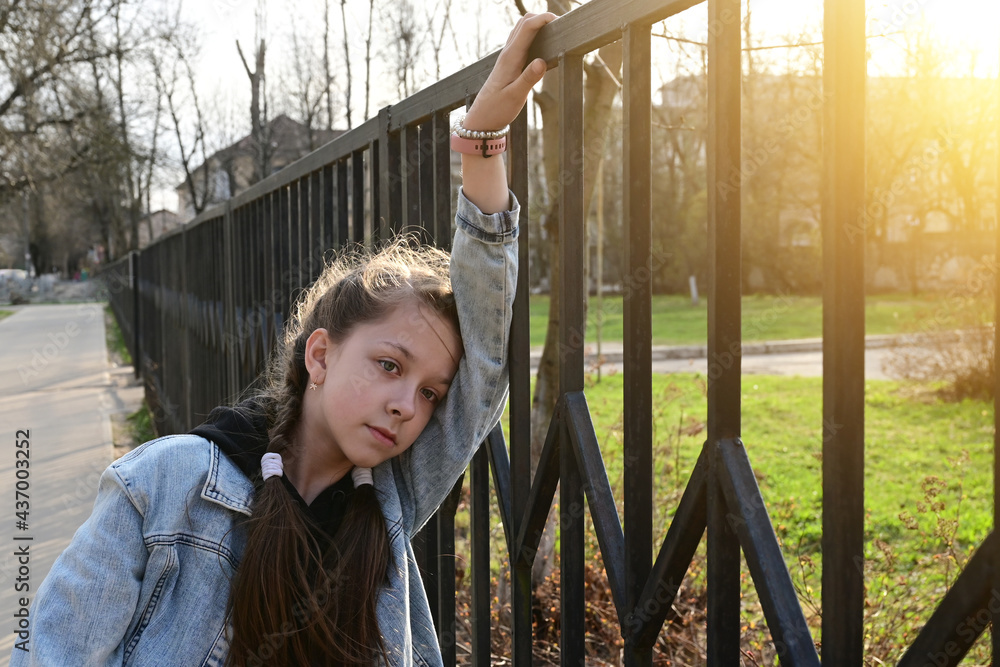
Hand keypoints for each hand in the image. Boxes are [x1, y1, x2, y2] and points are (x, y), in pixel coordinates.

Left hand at [463, 12, 556, 131]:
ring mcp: (508, 57)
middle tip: (561, 25)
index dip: (543, 18)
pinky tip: (544, 45)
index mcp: (510, 58)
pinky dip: (533, 35)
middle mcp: (508, 53)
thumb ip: (528, 79)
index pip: (527, 28)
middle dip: (542, 17)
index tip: (559, 20)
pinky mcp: (509, 63)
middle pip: (524, 22)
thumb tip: (542, 62)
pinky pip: (521, 41)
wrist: (482, 118)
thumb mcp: (515, 97)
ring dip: (537, 24)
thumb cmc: (497, 109)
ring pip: (522, 29)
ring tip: (555, 31)